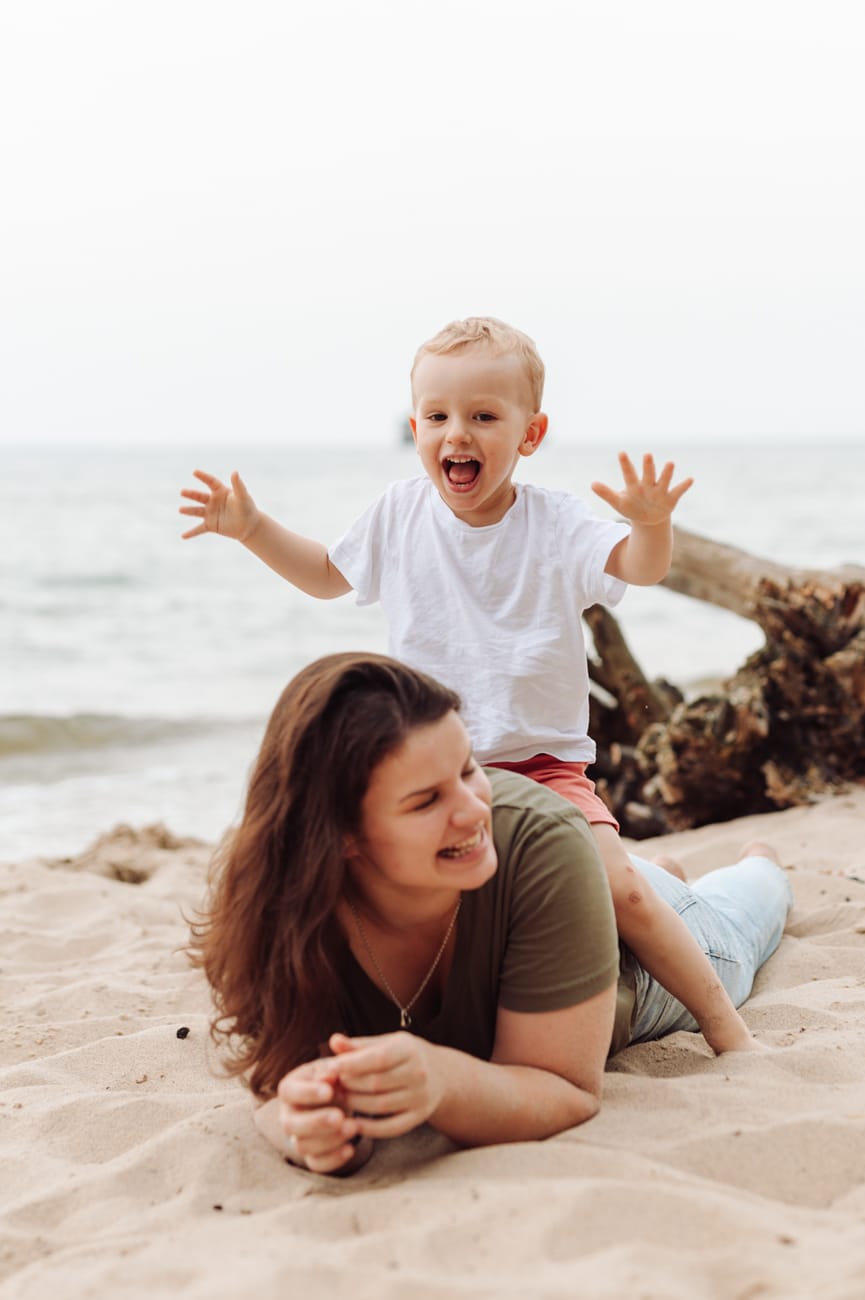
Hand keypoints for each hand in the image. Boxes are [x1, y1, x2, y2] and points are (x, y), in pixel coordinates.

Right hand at [179, 469, 259, 541]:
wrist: (249, 526)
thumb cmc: (247, 508)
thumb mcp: (243, 497)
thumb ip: (238, 485)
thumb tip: (234, 472)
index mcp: (220, 492)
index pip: (210, 482)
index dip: (203, 477)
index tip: (195, 472)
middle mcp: (213, 501)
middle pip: (199, 496)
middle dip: (191, 494)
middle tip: (182, 492)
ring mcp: (210, 513)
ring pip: (197, 511)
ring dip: (188, 510)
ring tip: (181, 510)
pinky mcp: (211, 525)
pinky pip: (199, 529)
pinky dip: (191, 533)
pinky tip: (183, 536)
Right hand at [274, 1056, 362, 1173]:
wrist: (339, 1096)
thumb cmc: (334, 1078)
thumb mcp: (332, 1069)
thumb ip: (330, 1071)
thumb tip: (330, 1074)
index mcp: (290, 1088)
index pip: (289, 1092)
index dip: (307, 1093)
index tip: (329, 1091)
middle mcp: (288, 1115)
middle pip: (291, 1125)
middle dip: (316, 1122)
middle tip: (340, 1116)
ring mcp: (297, 1137)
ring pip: (303, 1146)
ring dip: (329, 1139)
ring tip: (354, 1127)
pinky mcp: (311, 1155)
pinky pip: (316, 1164)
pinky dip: (333, 1159)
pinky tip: (350, 1149)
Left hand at [326, 1030, 444, 1138]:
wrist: (440, 1074)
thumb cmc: (403, 1056)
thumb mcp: (385, 1043)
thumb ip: (358, 1046)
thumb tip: (334, 1041)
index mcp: (408, 1049)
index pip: (378, 1058)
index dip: (352, 1064)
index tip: (330, 1067)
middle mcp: (418, 1073)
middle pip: (376, 1083)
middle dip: (350, 1085)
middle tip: (331, 1085)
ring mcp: (421, 1097)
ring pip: (380, 1106)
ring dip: (355, 1104)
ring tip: (340, 1099)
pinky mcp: (419, 1117)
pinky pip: (391, 1127)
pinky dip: (370, 1129)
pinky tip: (353, 1123)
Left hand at [591, 452, 692, 525]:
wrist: (649, 518)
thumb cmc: (632, 506)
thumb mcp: (618, 502)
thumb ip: (606, 493)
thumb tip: (592, 484)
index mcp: (634, 486)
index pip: (629, 474)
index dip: (625, 464)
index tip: (621, 453)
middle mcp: (648, 485)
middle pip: (647, 474)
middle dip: (648, 466)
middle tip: (647, 455)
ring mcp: (660, 491)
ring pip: (663, 480)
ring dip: (667, 473)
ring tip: (670, 463)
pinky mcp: (671, 498)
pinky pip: (678, 491)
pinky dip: (684, 486)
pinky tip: (690, 479)